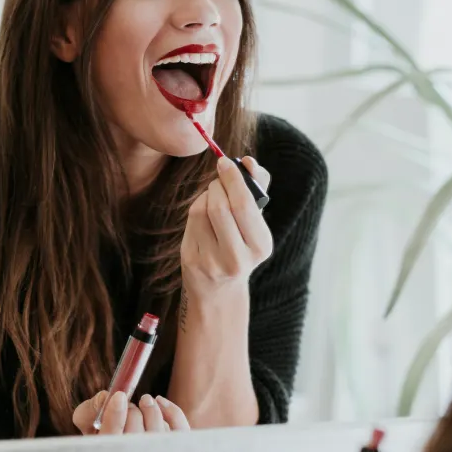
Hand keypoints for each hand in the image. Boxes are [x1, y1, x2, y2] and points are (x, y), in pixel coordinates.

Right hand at [72, 391, 190, 434]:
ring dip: (150, 408)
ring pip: (158, 431)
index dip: (116, 416)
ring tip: (145, 401)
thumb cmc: (104, 434)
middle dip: (131, 412)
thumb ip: (89, 412)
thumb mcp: (88, 425)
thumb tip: (107, 397)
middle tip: (128, 406)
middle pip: (135, 433)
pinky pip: (179, 430)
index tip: (119, 396)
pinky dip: (171, 411)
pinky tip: (159, 402)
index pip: (112, 441)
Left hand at [181, 156, 272, 300]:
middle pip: (220, 206)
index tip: (225, 162)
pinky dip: (196, 208)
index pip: (244, 205)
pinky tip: (203, 214)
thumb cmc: (241, 245)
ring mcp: (211, 261)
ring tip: (214, 196)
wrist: (220, 289)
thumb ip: (257, 190)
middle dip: (217, 185)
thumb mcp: (255, 224)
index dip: (233, 179)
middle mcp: (237, 257)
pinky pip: (191, 221)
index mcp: (261, 246)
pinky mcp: (192, 260)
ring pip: (202, 210)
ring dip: (206, 195)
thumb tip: (249, 162)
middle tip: (219, 177)